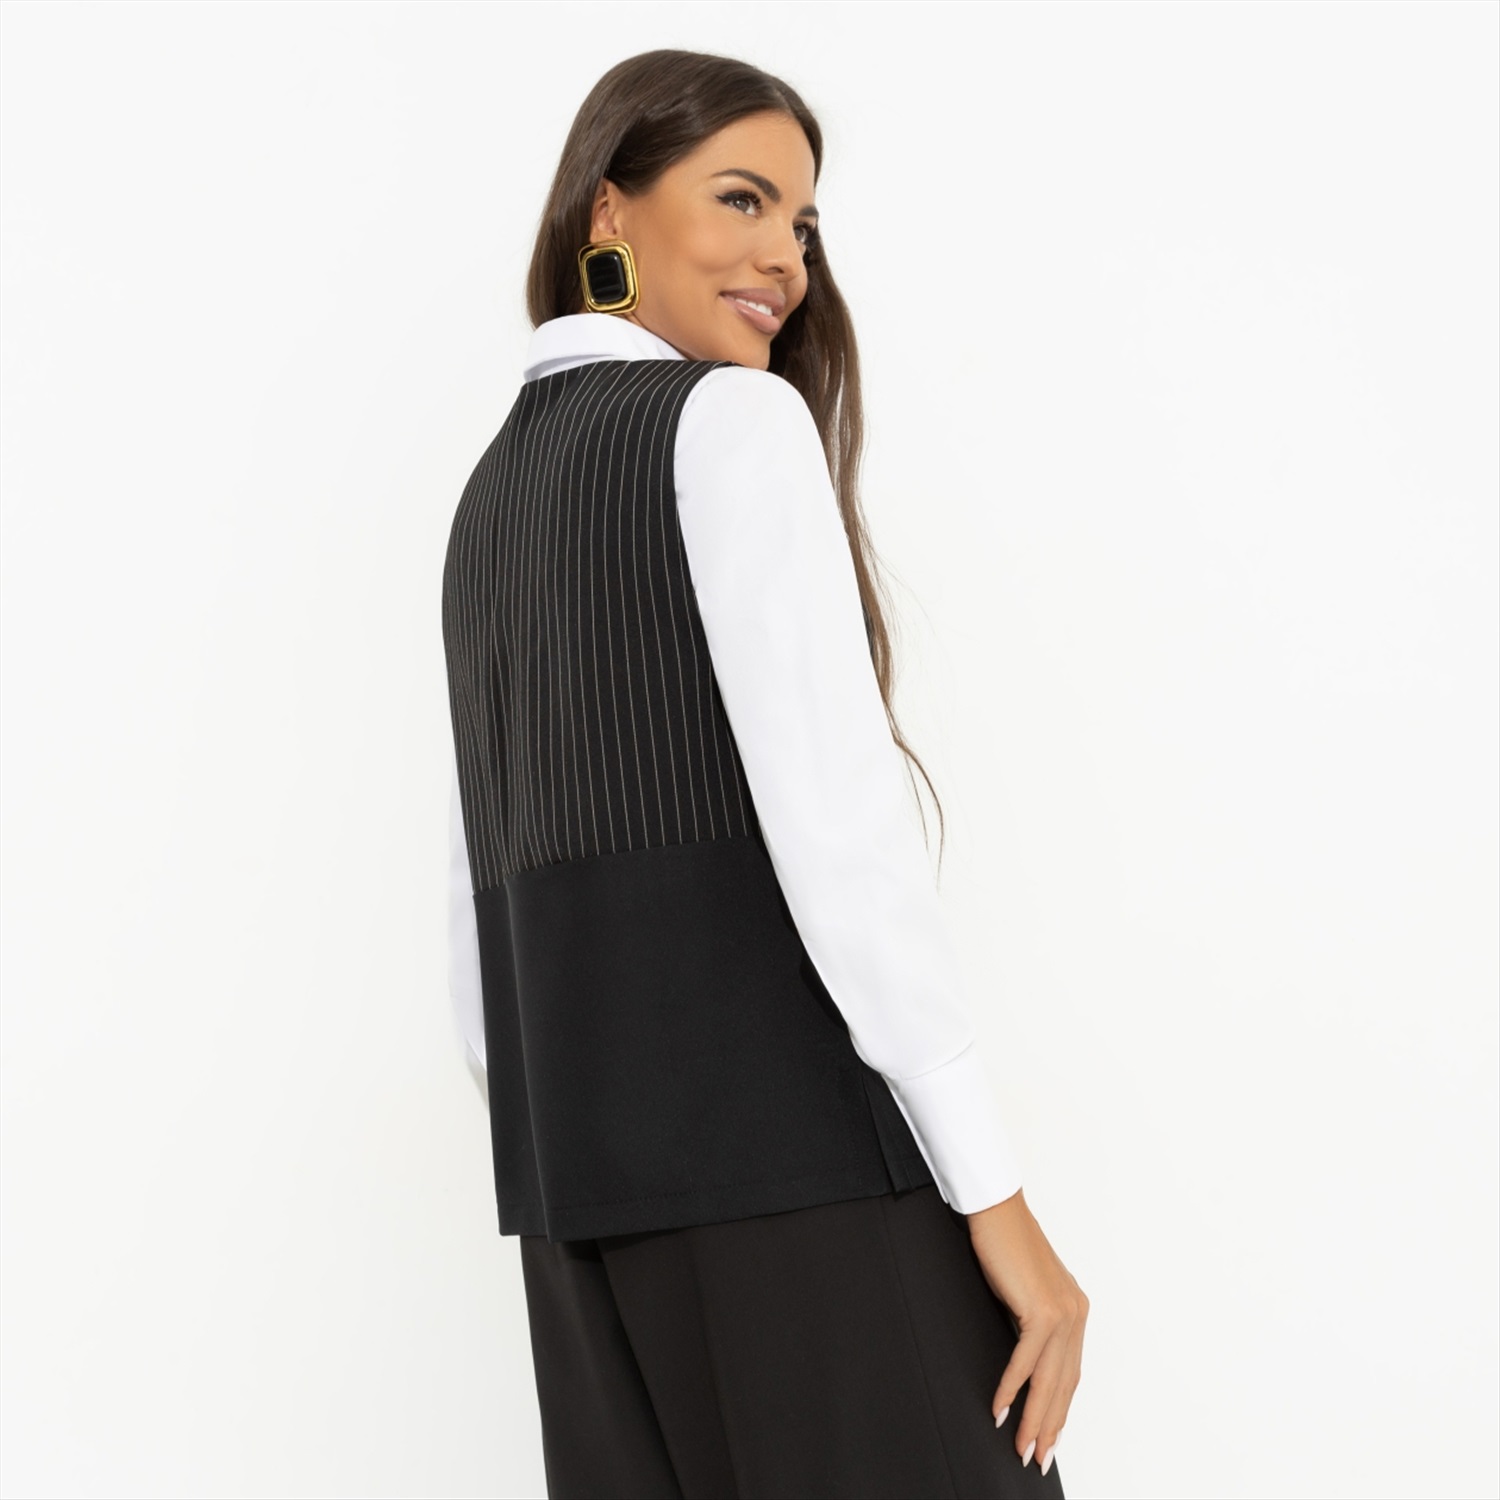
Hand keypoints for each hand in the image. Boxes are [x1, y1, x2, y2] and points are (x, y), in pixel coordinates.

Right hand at [966, 1188, 1086, 1475]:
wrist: (997, 1208)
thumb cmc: (1004, 1243)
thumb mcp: (1023, 1290)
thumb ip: (1029, 1321)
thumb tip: (1022, 1359)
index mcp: (1074, 1309)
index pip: (1069, 1373)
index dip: (1059, 1410)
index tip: (1048, 1438)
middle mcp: (1075, 1313)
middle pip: (1063, 1383)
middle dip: (1049, 1425)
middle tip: (1036, 1456)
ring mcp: (1063, 1312)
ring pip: (1049, 1379)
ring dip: (1034, 1417)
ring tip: (1021, 1446)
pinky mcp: (1042, 1309)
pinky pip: (1027, 1361)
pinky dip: (1012, 1387)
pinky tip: (1000, 1408)